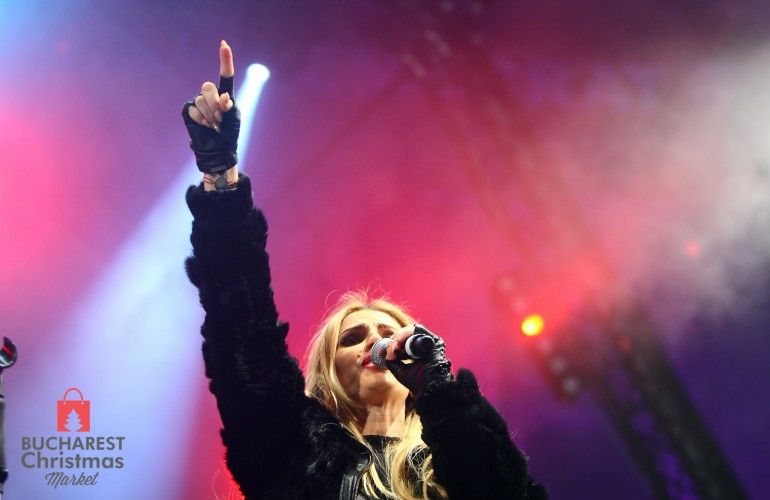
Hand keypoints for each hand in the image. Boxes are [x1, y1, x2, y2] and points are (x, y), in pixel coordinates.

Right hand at [182, 40, 240, 174]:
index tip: (224, 44)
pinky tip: (205, 126)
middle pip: (208, 87)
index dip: (225, 59)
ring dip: (210, 114)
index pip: (225, 74)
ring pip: (201, 99)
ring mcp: (198, 101)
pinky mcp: (189, 109)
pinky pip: (194, 109)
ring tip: (214, 125)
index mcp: (225, 94)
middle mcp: (211, 95)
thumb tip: (223, 96)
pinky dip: (201, 119)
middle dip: (215, 103)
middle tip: (220, 118)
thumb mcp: (234, 117)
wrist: (217, 148)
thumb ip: (229, 104)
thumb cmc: (229, 133)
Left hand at [384, 324, 452, 396]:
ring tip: (394, 345)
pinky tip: (399, 341)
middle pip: (407, 334)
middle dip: (395, 338)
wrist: (429, 389)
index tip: (385, 350)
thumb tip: (385, 350)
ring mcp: (430, 342)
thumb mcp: (399, 370)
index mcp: (417, 352)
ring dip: (400, 336)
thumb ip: (390, 360)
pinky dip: (407, 333)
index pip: (404, 341)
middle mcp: (425, 345)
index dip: (393, 342)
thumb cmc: (416, 382)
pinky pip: (419, 330)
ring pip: (412, 330)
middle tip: (390, 346)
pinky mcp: (435, 340)